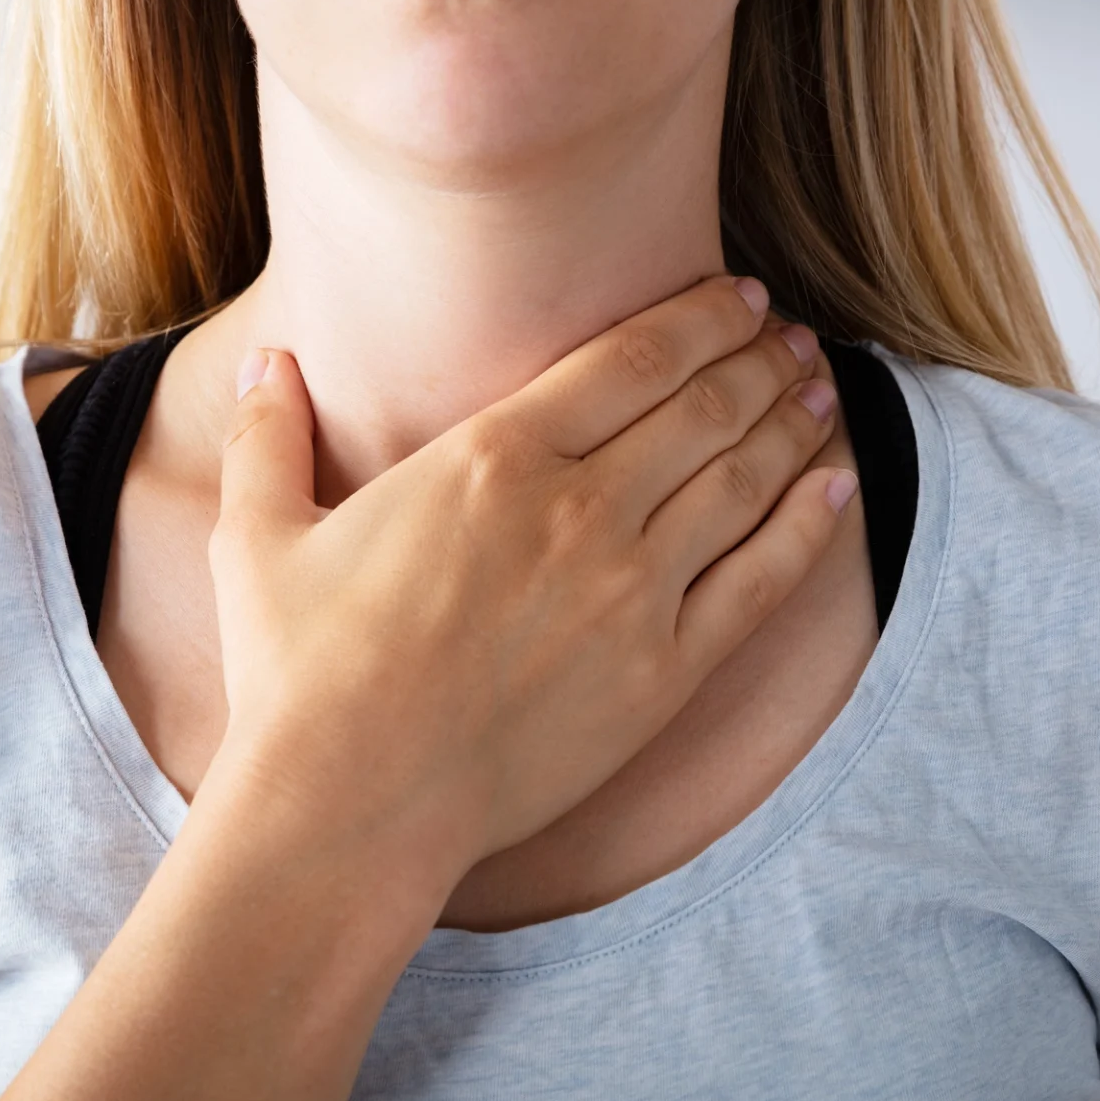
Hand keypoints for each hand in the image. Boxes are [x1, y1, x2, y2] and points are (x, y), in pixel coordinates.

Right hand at [206, 274, 854, 891]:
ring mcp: (633, 590)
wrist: (352, 805)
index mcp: (493, 455)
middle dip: (757, 358)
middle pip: (702, 405)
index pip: (632, 356)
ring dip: (790, 421)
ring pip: (742, 478)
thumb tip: (264, 361)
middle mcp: (580, 507)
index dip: (698, 316)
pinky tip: (839, 485)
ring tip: (817, 387)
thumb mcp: (260, 536)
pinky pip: (761, 581)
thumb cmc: (299, 672)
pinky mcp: (663, 672)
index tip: (735, 295)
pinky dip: (809, 524)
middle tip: (788, 335)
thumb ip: (270, 436)